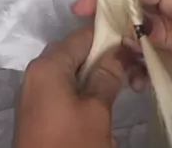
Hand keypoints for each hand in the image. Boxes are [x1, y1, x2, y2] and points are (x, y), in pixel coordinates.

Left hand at [14, 27, 125, 147]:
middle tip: (135, 67)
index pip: (83, 35)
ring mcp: (35, 92)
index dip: (111, 36)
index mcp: (47, 65)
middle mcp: (36, 72)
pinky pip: (63, 88)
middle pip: (76, 51)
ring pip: (71, 71)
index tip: (136, 43)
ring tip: (127, 84)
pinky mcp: (38, 111)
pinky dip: (84, 89)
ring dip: (98, 75)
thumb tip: (122, 50)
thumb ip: (108, 76)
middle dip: (106, 56)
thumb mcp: (96, 112)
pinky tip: (106, 97)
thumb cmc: (72, 147)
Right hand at [73, 0, 171, 112]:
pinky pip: (151, 58)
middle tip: (93, 48)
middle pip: (133, 15)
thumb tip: (132, 26)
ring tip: (116, 71)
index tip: (80, 8)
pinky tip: (135, 82)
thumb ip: (166, 31)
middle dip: (113, 30)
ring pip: (139, 39)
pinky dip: (140, 69)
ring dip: (126, 54)